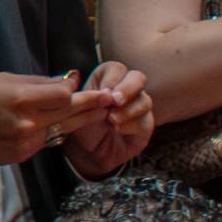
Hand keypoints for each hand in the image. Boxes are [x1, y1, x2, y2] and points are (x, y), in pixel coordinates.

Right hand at [0, 71, 118, 167]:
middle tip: (111, 97)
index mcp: (22, 99)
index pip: (63, 94)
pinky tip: (70, 123)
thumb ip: (37, 82)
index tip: (79, 82)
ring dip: (85, 118)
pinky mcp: (28, 153)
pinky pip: (51, 139)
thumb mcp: (4, 80)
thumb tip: (66, 81)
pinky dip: (60, 130)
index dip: (73, 88)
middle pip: (71, 111)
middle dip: (92, 103)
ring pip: (66, 128)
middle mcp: (30, 121)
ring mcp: (30, 140)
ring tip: (103, 111)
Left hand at [64, 61, 155, 179]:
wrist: (86, 152)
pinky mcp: (145, 126)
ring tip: (112, 119)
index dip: (112, 77)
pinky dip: (131, 124)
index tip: (101, 91)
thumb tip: (95, 87)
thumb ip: (85, 96)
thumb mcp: (76, 109)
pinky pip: (145, 121)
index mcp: (107, 81)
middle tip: (114, 100)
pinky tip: (118, 129)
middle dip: (127, 88)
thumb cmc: (80, 125)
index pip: (116, 68)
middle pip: (137, 78)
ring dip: (128, 109)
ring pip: (144, 100)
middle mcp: (126, 91)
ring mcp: (138, 108)